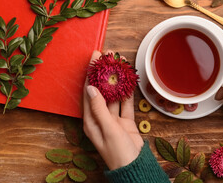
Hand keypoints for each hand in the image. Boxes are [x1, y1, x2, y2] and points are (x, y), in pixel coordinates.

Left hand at [83, 50, 143, 169]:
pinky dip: (128, 93)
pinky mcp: (125, 121)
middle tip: (109, 56)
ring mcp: (113, 119)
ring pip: (115, 95)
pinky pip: (125, 104)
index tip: (95, 58)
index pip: (89, 91)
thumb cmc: (117, 151)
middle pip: (102, 90)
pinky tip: (130, 80)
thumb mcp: (107, 128)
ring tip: (121, 64)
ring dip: (118, 80)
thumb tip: (91, 88)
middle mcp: (100, 117)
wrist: (133, 166)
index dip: (91, 73)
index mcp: (90, 120)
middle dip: (105, 73)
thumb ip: (99, 108)